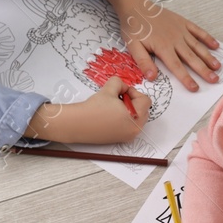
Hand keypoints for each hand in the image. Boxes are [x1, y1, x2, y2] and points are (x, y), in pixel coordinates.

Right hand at [24, 75, 148, 143]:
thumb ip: (121, 83)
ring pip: (137, 117)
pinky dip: (125, 118)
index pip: (145, 100)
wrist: (78, 124)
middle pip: (144, 110)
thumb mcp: (109, 88)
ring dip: (130, 109)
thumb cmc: (93, 108)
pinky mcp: (121, 139)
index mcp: (136, 117)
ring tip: (114, 106)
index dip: (134, 92)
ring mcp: (128, 136)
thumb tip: (124, 88)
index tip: (122, 91)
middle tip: (118, 98)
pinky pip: (130, 125)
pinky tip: (111, 115)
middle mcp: (135, 129)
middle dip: (133, 101)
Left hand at [101, 0, 220, 91]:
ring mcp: (181, 30)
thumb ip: (143, 61)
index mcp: (163, 47)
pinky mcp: (183, 22)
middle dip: (204, 70)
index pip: (177, 66)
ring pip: (198, 46)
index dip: (186, 78)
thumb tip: (152, 77)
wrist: (137, 6)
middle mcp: (175, 40)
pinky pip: (198, 31)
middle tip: (215, 79)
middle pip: (192, 58)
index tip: (195, 88)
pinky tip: (216, 46)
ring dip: (208, 56)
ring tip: (218, 66)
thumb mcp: (133, 46)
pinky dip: (207, 38)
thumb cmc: (134, 27)